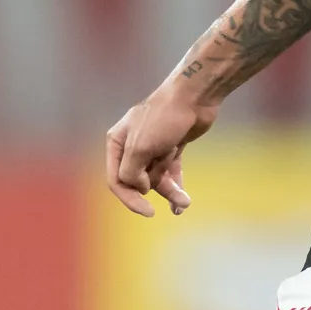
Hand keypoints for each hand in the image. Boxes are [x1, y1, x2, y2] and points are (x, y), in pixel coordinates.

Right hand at [105, 84, 212, 216]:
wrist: (194, 98)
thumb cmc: (163, 119)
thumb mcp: (140, 148)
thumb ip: (131, 172)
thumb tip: (139, 188)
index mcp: (117, 143)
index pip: (116, 180)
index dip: (130, 198)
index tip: (148, 211)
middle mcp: (131, 147)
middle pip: (137, 181)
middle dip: (155, 188)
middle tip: (174, 191)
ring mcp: (152, 148)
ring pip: (156, 179)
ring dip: (170, 191)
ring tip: (185, 201)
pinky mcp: (171, 149)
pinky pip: (170, 174)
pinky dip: (175, 188)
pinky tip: (181, 204)